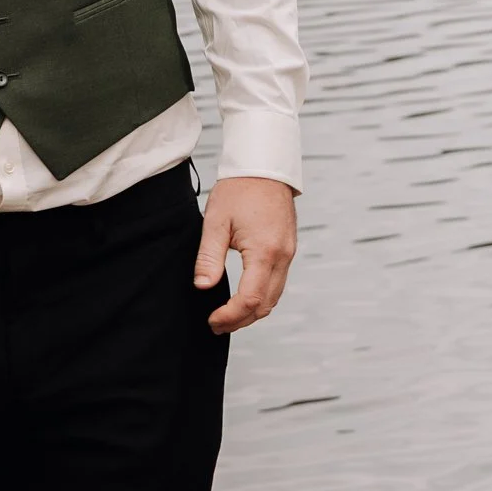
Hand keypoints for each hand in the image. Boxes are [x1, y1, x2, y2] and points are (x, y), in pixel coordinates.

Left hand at [194, 176, 296, 334]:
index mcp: (264, 252)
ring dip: (252, 311)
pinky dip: (262, 296)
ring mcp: (288, 253)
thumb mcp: (216, 222)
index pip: (249, 299)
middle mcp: (282, 256)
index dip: (230, 316)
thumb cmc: (239, 189)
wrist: (264, 166)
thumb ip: (209, 257)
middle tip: (216, 324)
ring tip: (227, 315)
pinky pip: (278, 283)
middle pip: (265, 304)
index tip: (212, 320)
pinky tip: (244, 296)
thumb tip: (202, 287)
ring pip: (274, 297)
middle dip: (241, 320)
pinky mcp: (288, 249)